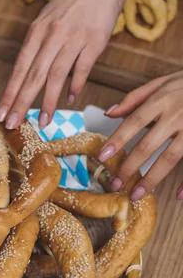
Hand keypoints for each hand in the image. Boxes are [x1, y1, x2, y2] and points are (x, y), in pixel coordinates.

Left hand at [0, 0, 125, 129]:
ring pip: (56, 76)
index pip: (19, 69)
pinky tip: (69, 101)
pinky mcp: (94, 42)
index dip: (9, 93)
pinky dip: (75, 86)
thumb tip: (26, 77)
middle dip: (21, 103)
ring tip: (43, 122)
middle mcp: (52, 36)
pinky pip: (82, 69)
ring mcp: (73, 39)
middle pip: (33, 76)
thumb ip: (37, 46)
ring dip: (48, 102)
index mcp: (36, 32)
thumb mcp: (46, 20)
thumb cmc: (71, 3)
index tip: (1, 113)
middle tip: (12, 124)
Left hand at [99, 71, 182, 200]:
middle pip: (148, 144)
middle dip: (129, 166)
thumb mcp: (163, 81)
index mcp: (162, 98)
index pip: (134, 121)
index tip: (102, 156)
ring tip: (136, 194)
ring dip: (152, 178)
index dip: (117, 139)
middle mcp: (176, 114)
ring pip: (170, 157)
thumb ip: (135, 98)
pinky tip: (178, 196)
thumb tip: (109, 113)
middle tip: (115, 183)